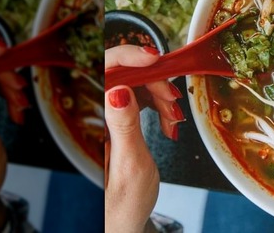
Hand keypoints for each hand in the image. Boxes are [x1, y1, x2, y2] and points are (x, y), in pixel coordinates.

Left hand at [104, 45, 182, 232]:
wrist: (125, 219)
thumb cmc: (125, 200)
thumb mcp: (130, 162)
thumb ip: (124, 124)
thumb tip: (120, 90)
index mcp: (99, 119)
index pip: (107, 69)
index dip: (129, 56)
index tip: (155, 59)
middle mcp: (102, 112)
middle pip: (127, 73)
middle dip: (155, 80)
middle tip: (173, 99)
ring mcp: (112, 115)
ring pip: (138, 84)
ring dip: (161, 94)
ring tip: (174, 116)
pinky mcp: (123, 119)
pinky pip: (142, 99)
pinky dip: (160, 105)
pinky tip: (169, 121)